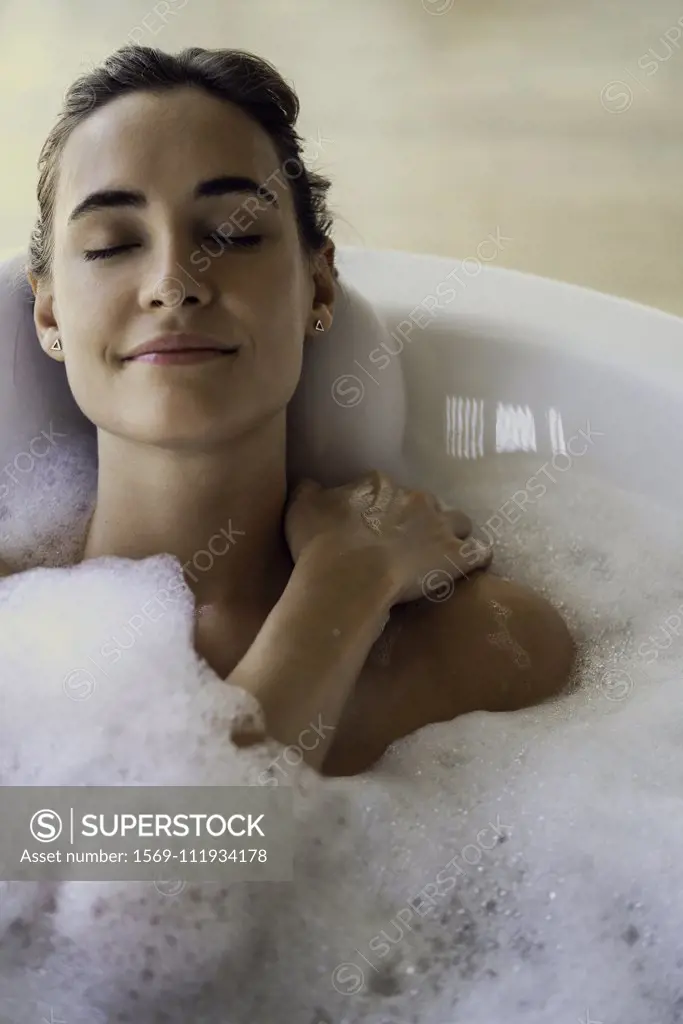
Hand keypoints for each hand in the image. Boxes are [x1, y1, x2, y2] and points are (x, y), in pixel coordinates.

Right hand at [284, 470, 491, 603]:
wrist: (346, 577)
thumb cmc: (320, 544)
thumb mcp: (300, 507)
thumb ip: (310, 490)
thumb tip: (312, 484)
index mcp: (378, 484)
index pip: (383, 489)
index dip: (377, 509)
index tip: (369, 528)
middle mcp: (414, 497)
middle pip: (422, 503)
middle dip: (415, 520)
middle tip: (399, 545)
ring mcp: (439, 526)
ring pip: (458, 521)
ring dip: (450, 533)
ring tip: (436, 553)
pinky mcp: (456, 556)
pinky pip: (479, 552)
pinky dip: (476, 557)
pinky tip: (469, 567)